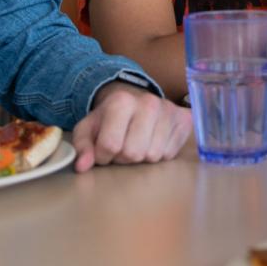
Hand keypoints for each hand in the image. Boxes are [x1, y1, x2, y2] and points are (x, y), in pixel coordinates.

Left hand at [72, 82, 191, 171]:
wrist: (135, 99)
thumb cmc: (109, 118)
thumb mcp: (88, 128)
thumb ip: (82, 146)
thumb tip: (82, 166)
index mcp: (121, 101)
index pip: (110, 145)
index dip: (103, 155)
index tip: (103, 149)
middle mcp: (149, 103)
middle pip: (133, 153)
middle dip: (123, 157)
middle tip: (122, 146)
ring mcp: (169, 111)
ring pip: (152, 156)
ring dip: (142, 157)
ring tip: (137, 143)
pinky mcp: (184, 120)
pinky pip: (169, 154)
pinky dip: (159, 154)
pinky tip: (153, 141)